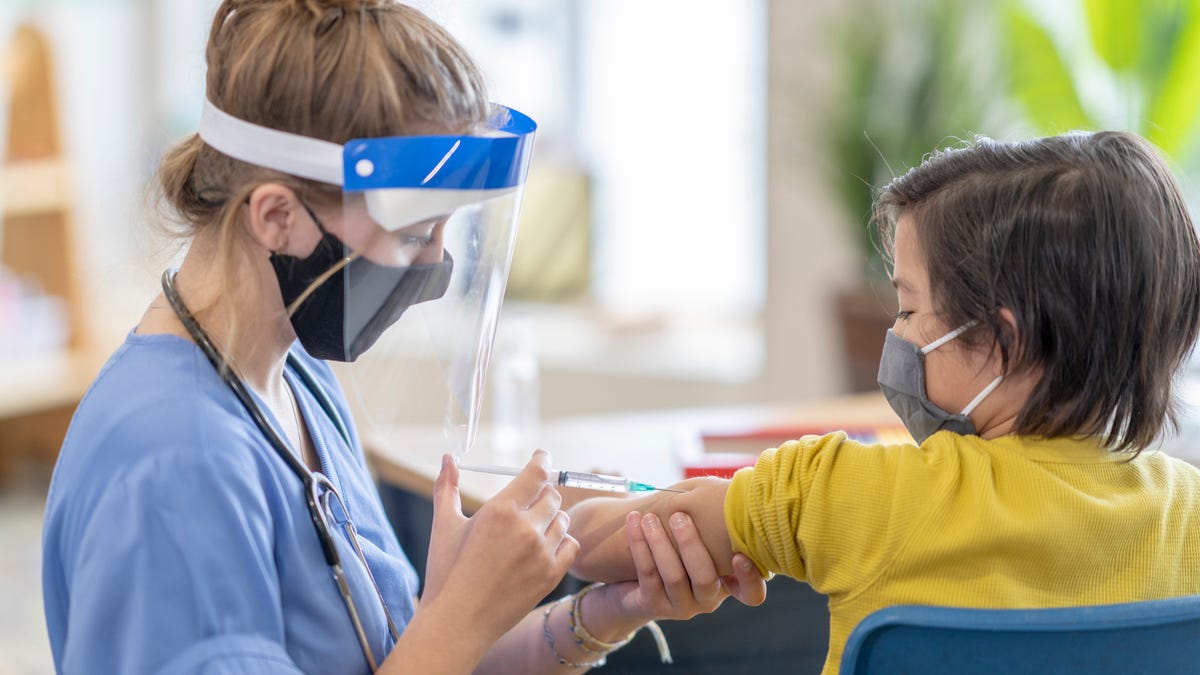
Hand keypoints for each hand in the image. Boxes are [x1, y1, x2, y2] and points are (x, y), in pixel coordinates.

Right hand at [422, 451, 578, 638]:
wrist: (458, 622)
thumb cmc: (446, 572)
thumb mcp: (444, 525)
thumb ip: (446, 487)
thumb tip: (448, 458)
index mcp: (500, 510)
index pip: (537, 474)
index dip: (542, 461)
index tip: (542, 458)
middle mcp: (526, 528)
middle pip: (552, 495)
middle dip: (541, 494)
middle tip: (529, 500)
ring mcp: (542, 553)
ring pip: (562, 520)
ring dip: (551, 518)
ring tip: (531, 528)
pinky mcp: (551, 575)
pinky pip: (571, 546)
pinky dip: (561, 542)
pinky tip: (544, 546)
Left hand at [596, 510, 766, 624]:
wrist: (635, 587)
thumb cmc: (674, 551)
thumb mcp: (696, 542)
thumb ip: (711, 524)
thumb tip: (722, 489)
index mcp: (726, 584)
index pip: (751, 594)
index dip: (749, 578)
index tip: (739, 555)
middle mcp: (707, 600)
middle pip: (705, 578)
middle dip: (690, 544)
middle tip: (678, 516)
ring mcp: (680, 606)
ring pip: (673, 576)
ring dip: (660, 542)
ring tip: (649, 518)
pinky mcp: (653, 605)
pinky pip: (648, 574)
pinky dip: (640, 545)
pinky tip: (634, 523)